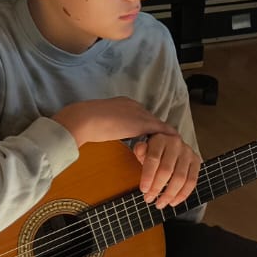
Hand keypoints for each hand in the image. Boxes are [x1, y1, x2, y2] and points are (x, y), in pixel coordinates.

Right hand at [52, 97, 175, 146]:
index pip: (141, 117)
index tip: (149, 143)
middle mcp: (135, 105)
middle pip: (153, 121)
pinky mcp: (142, 123)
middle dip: (158, 136)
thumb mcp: (99, 123)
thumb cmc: (85, 123)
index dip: (146, 130)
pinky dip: (167, 141)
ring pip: (159, 126)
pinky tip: (171, 151)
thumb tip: (106, 134)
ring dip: (164, 140)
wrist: (84, 118)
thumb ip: (107, 126)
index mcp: (124, 104)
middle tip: (164, 151)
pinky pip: (161, 132)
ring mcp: (140, 113)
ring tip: (170, 153)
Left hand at [132, 132, 201, 207]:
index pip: (153, 159)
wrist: (171, 147)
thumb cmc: (155, 153)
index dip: (148, 176)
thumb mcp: (144, 150)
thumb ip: (140, 151)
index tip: (143, 190)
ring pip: (180, 178)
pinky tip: (173, 201)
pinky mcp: (196, 161)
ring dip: (169, 194)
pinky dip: (182, 194)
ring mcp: (188, 152)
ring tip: (160, 203)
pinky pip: (192, 181)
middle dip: (157, 188)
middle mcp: (175, 143)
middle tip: (149, 199)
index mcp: (160, 139)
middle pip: (166, 170)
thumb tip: (140, 148)